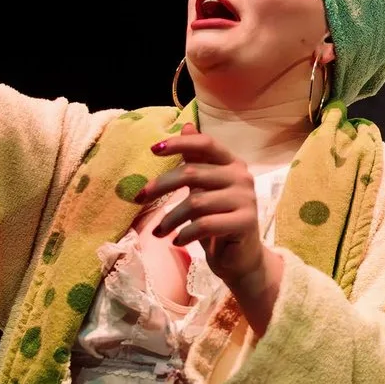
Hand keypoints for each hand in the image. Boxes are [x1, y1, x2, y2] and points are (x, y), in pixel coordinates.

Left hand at [141, 132, 282, 320]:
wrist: (240, 258)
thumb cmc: (218, 220)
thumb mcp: (204, 188)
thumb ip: (196, 160)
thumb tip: (186, 125)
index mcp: (232, 163)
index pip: (206, 144)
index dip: (179, 144)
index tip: (153, 149)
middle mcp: (242, 177)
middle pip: (193, 173)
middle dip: (161, 186)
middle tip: (138, 198)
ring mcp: (246, 199)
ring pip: (196, 202)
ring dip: (170, 218)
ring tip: (158, 232)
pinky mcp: (245, 222)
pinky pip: (205, 225)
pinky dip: (185, 234)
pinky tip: (176, 241)